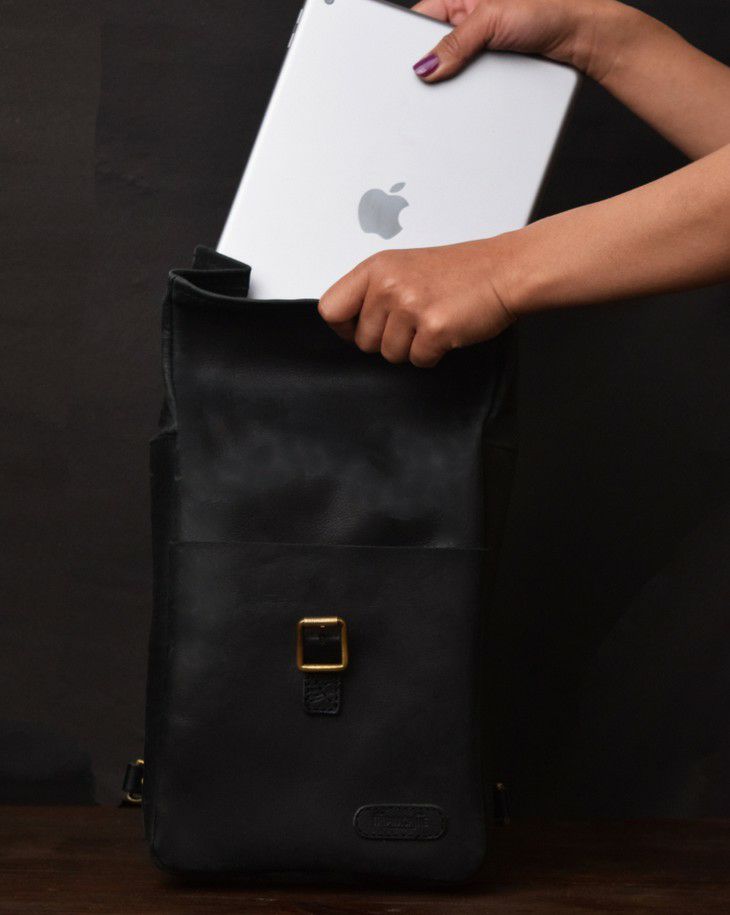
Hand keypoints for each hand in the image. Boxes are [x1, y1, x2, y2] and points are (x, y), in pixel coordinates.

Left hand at [317, 240, 514, 367]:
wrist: (504, 271)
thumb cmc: (460, 271)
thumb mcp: (405, 267)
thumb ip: (374, 291)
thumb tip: (348, 324)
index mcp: (376, 268)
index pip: (330, 309)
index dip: (345, 327)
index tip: (363, 327)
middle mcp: (388, 285)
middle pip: (362, 341)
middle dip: (387, 341)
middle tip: (413, 322)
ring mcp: (411, 307)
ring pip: (390, 355)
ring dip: (412, 348)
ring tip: (432, 322)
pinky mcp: (434, 328)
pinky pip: (418, 360)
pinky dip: (433, 354)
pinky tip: (446, 331)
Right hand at [411, 0, 630, 82]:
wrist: (581, 37)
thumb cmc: (548, 9)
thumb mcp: (494, 18)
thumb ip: (457, 40)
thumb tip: (426, 65)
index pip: (421, 20)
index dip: (411, 44)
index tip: (409, 68)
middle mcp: (467, 20)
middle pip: (434, 49)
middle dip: (433, 68)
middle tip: (434, 81)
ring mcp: (479, 46)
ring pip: (451, 71)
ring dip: (453, 84)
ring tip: (463, 84)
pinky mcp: (491, 67)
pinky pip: (471, 83)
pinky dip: (470, 92)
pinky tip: (473, 95)